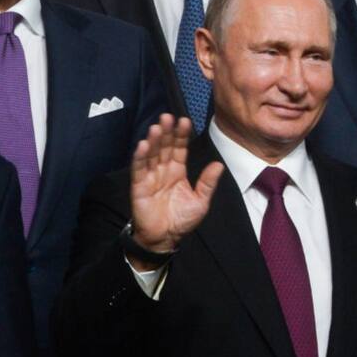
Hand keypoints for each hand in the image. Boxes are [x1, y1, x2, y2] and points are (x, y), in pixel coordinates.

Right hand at [127, 114, 223, 268]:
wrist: (164, 238)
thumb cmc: (181, 220)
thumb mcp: (200, 202)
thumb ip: (207, 183)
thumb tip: (218, 164)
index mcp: (178, 171)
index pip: (180, 149)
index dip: (182, 135)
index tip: (184, 121)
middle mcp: (163, 170)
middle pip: (165, 147)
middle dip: (167, 132)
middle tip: (168, 117)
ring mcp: (150, 176)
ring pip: (152, 154)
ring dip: (153, 141)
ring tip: (156, 127)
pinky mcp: (138, 186)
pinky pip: (139, 169)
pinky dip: (140, 157)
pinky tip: (143, 145)